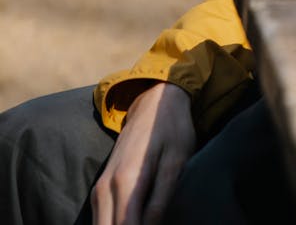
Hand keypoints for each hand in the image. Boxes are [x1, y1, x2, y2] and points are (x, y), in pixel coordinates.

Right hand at [91, 82, 196, 224]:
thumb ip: (161, 200)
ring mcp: (99, 189)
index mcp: (126, 182)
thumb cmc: (171, 131)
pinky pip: (100, 220)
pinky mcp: (100, 189)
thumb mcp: (175, 163)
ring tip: (145, 223)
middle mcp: (105, 188)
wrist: (153, 102)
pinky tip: (131, 223)